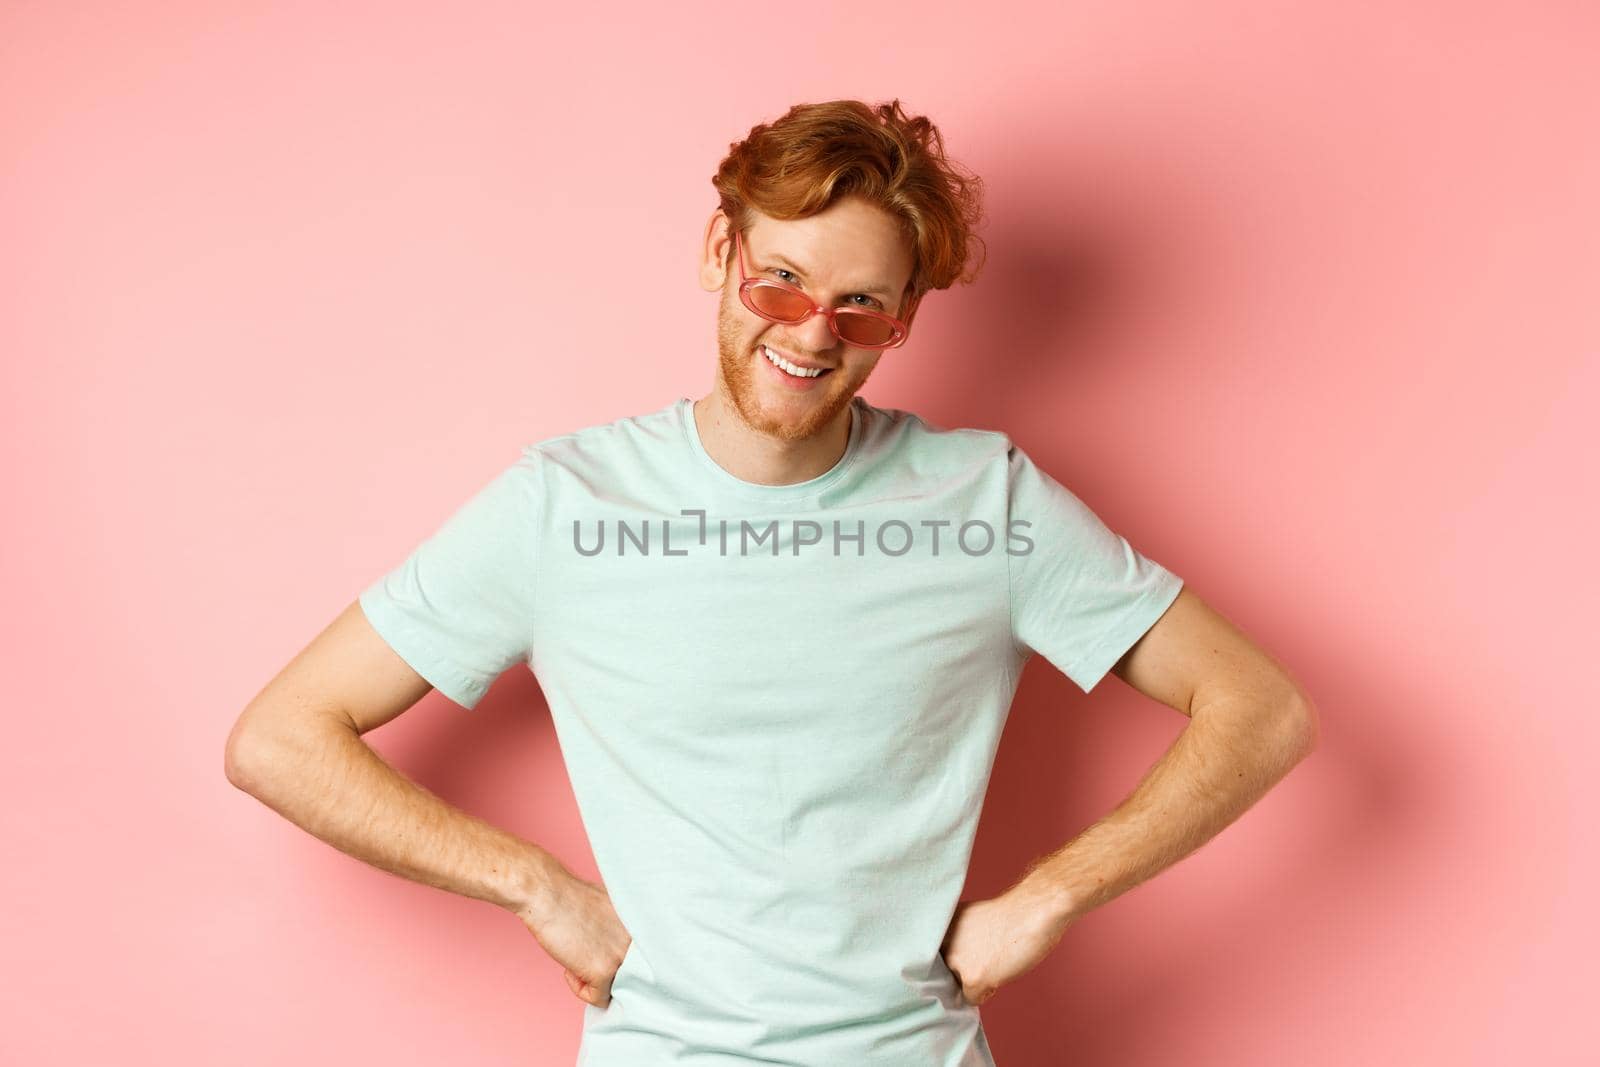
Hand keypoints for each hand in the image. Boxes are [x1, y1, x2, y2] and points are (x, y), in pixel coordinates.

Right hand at [513, 868, 631, 1009]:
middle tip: (585, 958)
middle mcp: (639, 943)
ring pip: (615, 989)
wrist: (548, 894)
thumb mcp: (610, 910)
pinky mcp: (605, 971)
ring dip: (594, 981)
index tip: (598, 954)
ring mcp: (623, 957)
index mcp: (643, 927)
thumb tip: (619, 953)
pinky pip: (598, 998)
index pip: (641, 962)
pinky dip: (580, 989)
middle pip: (629, 977)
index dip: (616, 961)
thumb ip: (622, 933)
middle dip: (607, 973)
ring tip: (576, 961)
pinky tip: (569, 969)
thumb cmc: (571, 899)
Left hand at [939, 882, 1073, 1005]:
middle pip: (943, 973)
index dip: (951, 960)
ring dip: (972, 982)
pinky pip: (971, 999)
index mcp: (939, 926)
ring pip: (956, 986)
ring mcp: (956, 961)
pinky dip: (984, 993)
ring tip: (993, 963)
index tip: (965, 956)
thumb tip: (954, 964)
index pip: (932, 956)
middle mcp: (941, 942)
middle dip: (961, 972)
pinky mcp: (972, 978)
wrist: (1034, 911)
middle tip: (984, 958)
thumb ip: (957, 939)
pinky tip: (998, 974)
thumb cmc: (1011, 914)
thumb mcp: (971, 920)